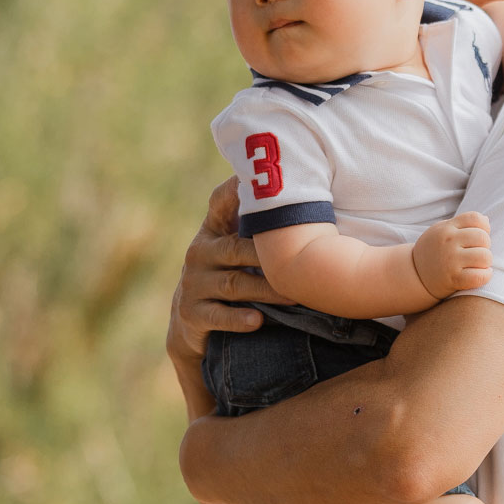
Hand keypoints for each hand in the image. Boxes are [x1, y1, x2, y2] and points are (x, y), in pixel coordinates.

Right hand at [166, 180, 293, 369]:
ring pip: (234, 284)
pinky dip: (238, 319)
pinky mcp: (192, 313)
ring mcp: (194, 283)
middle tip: (303, 258)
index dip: (236, 190)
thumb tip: (312, 201)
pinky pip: (217, 315)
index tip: (255, 180)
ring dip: (266, 290)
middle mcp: (200, 252)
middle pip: (236, 248)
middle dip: (267, 254)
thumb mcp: (235, 249)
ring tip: (294, 296)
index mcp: (213, 231)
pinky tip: (258, 321)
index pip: (221, 203)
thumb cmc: (227, 276)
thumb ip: (260, 228)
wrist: (191, 322)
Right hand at [413, 212, 492, 300]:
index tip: (477, 238)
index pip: (475, 218)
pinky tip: (481, 274)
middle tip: (477, 253)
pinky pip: (479, 277)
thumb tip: (486, 221)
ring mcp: (450, 261)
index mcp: (446, 228)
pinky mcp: (453, 279)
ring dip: (486, 262)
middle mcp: (448, 242)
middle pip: (483, 237)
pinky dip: (485, 276)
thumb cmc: (434, 250)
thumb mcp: (442, 231)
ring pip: (485, 257)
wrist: (415, 275)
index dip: (483, 227)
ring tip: (479, 264)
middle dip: (485, 246)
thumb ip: (462, 224)